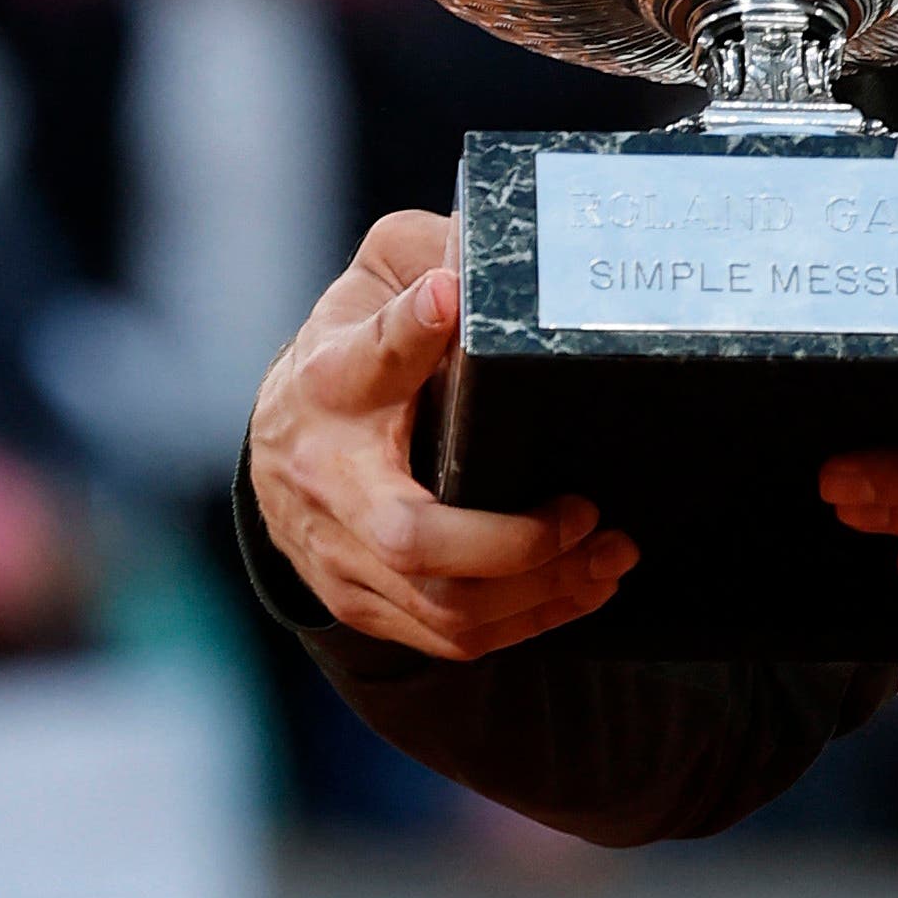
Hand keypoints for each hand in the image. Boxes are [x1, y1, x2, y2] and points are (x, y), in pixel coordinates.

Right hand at [247, 208, 637, 659]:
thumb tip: (474, 261)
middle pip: (413, 541)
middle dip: (514, 543)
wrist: (284, 439)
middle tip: (586, 511)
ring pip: (445, 608)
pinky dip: (528, 621)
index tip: (448, 297)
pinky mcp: (367, 606)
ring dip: (541, 592)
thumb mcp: (374, 291)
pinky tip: (582, 588)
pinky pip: (452, 637)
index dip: (410, 330)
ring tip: (613, 554)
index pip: (369, 358)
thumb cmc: (351, 355)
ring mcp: (343, 559)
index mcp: (332, 387)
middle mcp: (330, 485)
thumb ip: (420, 264)